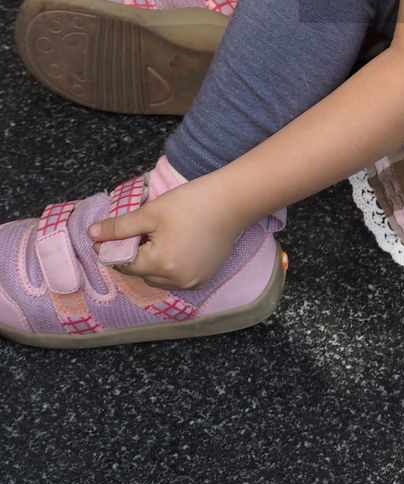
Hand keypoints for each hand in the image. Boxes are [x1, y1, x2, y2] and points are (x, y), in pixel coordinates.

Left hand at [87, 174, 244, 291]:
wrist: (232, 201)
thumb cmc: (191, 203)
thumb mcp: (151, 212)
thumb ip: (119, 227)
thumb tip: (91, 235)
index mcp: (161, 264)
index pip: (125, 264)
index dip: (113, 249)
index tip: (105, 236)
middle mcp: (177, 280)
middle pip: (142, 273)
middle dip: (135, 255)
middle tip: (138, 232)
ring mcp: (193, 282)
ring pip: (158, 278)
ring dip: (152, 264)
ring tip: (157, 239)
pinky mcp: (204, 278)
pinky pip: (177, 279)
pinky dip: (170, 267)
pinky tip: (175, 247)